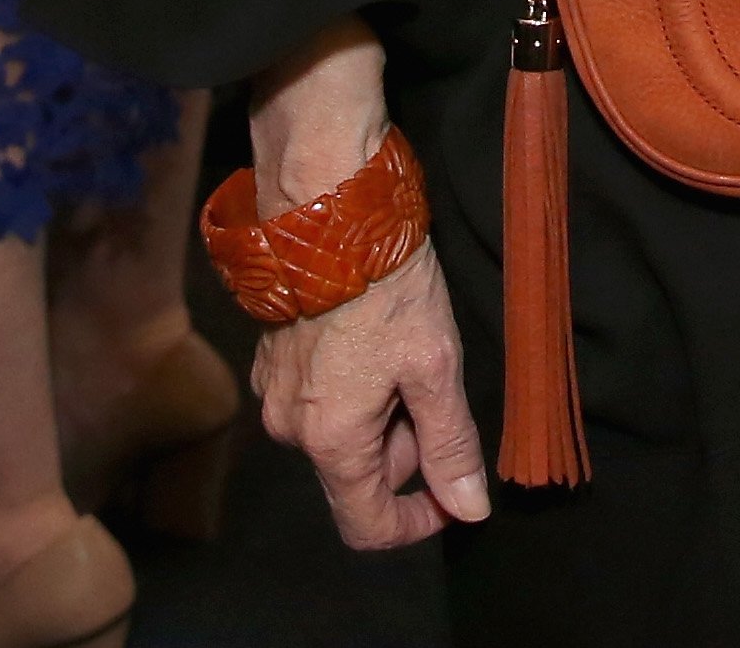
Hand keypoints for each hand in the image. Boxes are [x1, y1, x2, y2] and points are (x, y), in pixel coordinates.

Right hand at [256, 239, 490, 546]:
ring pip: (343, 435)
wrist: (328, 214)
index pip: (368, 525)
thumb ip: (451, 445)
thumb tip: (469, 509)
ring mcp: (273, 395)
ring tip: (408, 351)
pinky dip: (355, 389)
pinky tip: (376, 341)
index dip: (418, 522)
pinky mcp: (270, 364)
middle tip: (435, 382)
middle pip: (360, 475)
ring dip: (383, 414)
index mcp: (330, 441)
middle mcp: (290, 430)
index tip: (455, 495)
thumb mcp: (435, 367)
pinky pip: (320, 402)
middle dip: (407, 446)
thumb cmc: (386, 289)